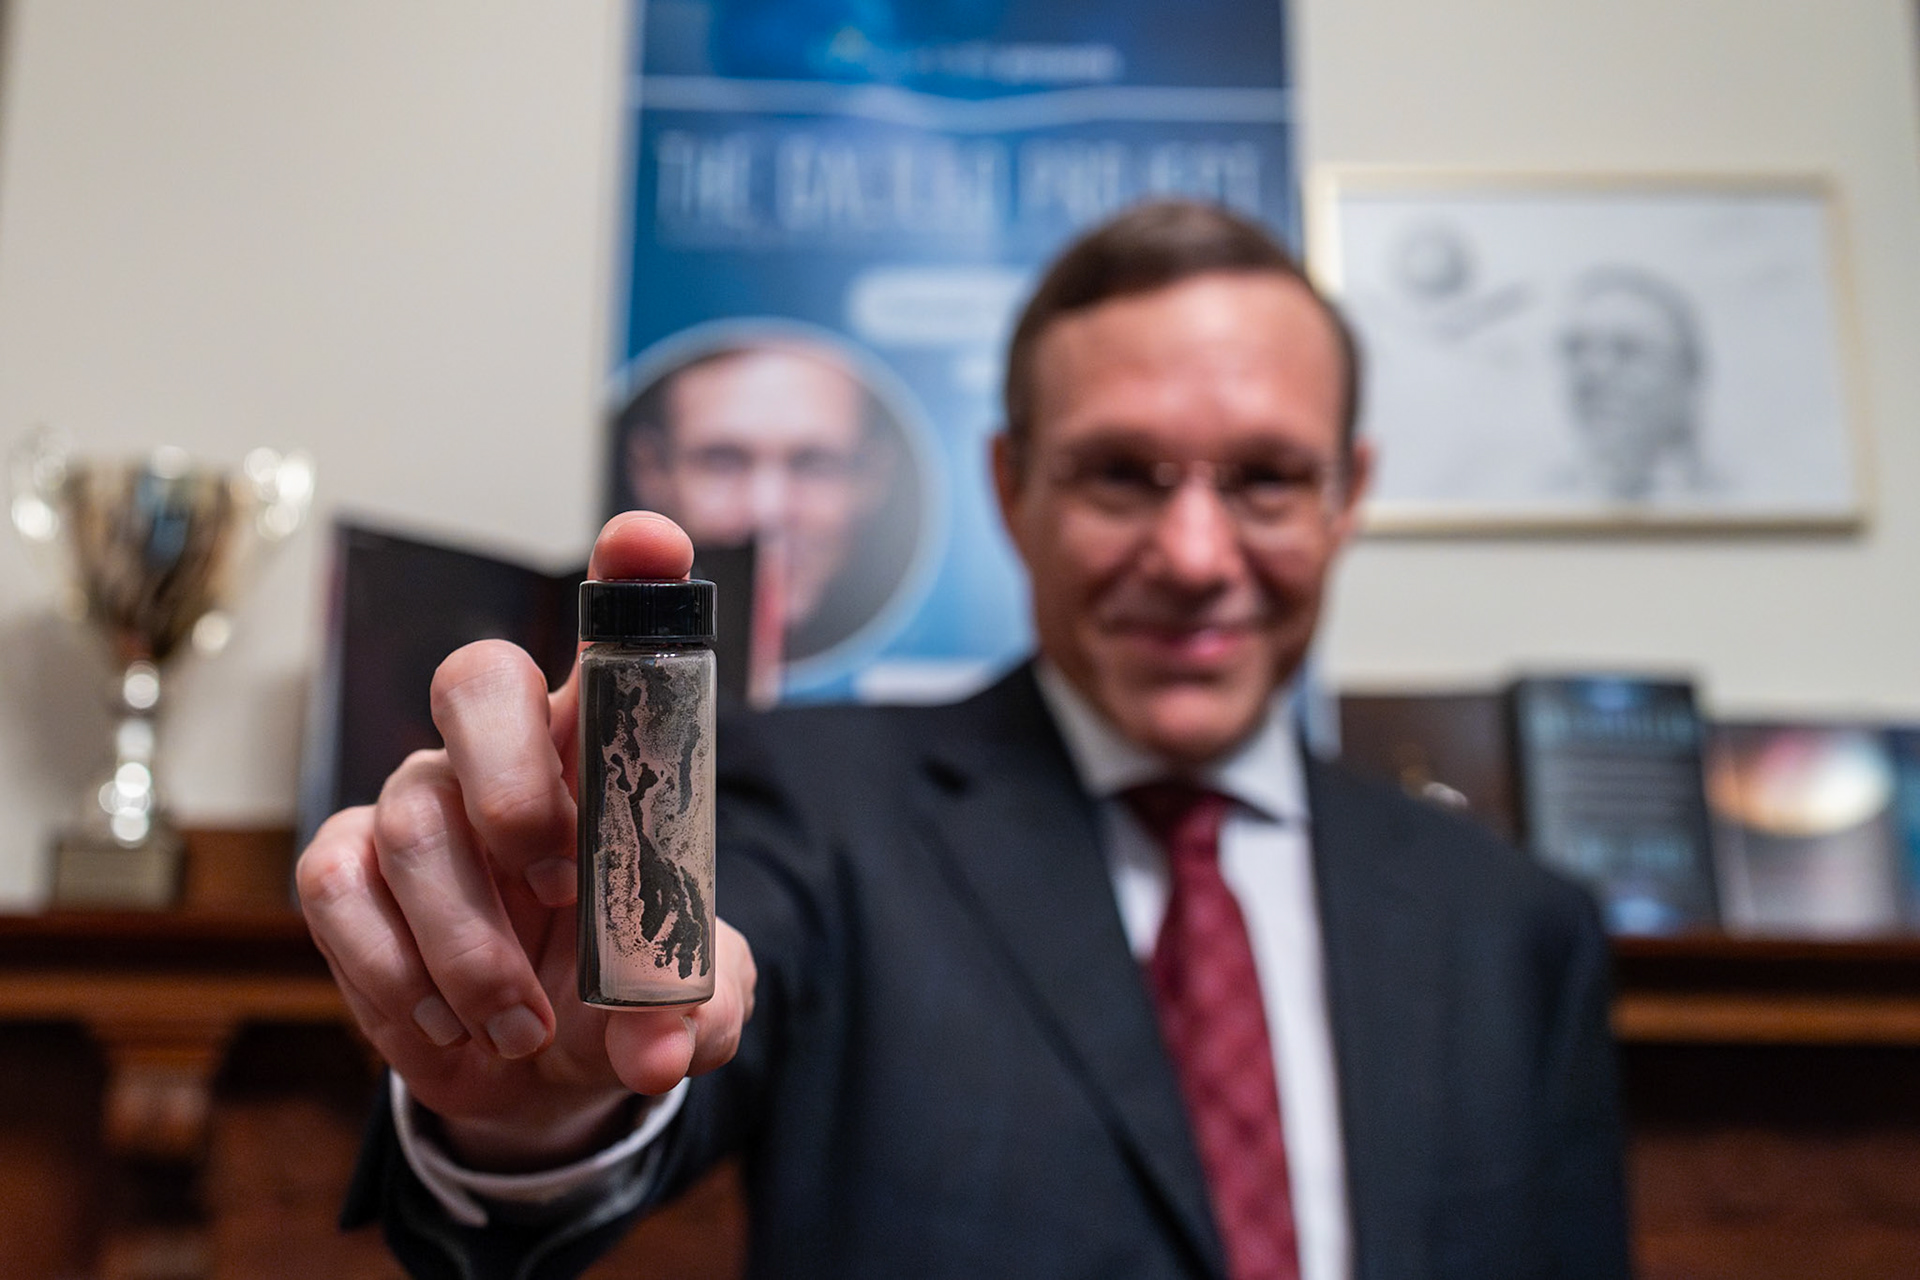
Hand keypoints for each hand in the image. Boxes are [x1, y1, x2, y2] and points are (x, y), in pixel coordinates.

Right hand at [296, 512, 756, 1170]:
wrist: (537, 1072)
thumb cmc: (616, 994)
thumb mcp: (681, 1005)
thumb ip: (693, 1012)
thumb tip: (663, 1047)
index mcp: (603, 748)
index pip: (614, 631)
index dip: (628, 575)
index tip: (648, 542)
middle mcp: (502, 749)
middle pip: (476, 679)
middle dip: (513, 783)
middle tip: (560, 886)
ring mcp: (416, 798)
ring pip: (413, 820)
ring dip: (472, 944)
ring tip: (525, 1027)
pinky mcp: (343, 865)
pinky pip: (339, 889)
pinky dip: (396, 977)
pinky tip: (451, 1030)